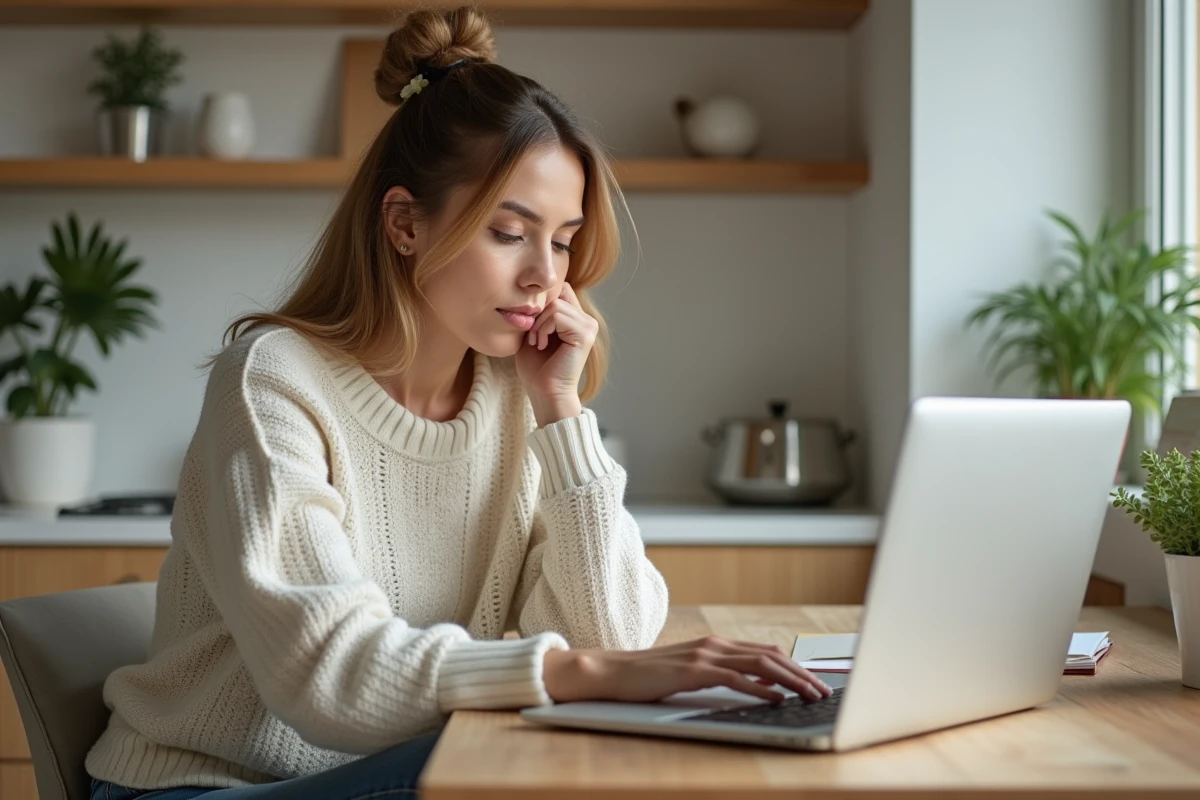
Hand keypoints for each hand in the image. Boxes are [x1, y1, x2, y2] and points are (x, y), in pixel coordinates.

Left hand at [514, 283, 595, 425]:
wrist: (544, 392)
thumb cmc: (536, 368)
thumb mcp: (534, 332)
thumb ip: (539, 312)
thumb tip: (534, 290)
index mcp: (576, 319)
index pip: (560, 290)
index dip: (542, 302)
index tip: (532, 327)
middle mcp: (586, 320)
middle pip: (557, 294)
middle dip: (538, 314)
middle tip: (533, 337)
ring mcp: (588, 326)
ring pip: (556, 305)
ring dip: (539, 324)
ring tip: (537, 342)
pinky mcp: (585, 335)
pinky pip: (558, 315)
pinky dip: (544, 328)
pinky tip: (542, 345)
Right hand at [542, 635, 832, 704]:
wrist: (612, 672)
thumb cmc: (651, 676)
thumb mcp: (693, 672)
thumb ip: (725, 673)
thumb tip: (761, 686)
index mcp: (717, 644)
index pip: (767, 651)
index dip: (795, 666)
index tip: (815, 681)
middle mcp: (715, 644)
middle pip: (771, 656)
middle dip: (802, 673)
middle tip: (823, 691)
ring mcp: (704, 656)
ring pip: (760, 664)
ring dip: (790, 680)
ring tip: (810, 695)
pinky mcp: (693, 672)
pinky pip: (735, 678)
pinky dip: (760, 688)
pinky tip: (775, 698)